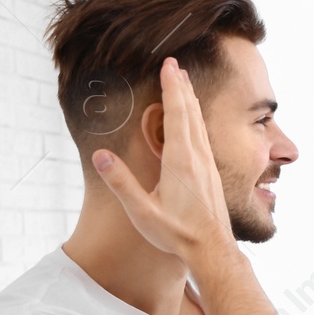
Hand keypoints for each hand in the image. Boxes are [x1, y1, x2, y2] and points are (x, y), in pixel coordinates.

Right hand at [93, 58, 236, 261]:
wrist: (213, 250)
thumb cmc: (177, 233)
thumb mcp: (142, 212)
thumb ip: (121, 184)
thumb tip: (100, 156)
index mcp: (181, 161)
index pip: (176, 114)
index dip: (171, 88)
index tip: (168, 65)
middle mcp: (198, 158)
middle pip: (190, 113)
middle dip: (181, 86)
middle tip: (175, 63)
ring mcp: (208, 165)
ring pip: (200, 124)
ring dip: (191, 101)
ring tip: (185, 83)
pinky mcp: (212, 174)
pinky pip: (204, 137)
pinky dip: (196, 120)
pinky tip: (194, 121)